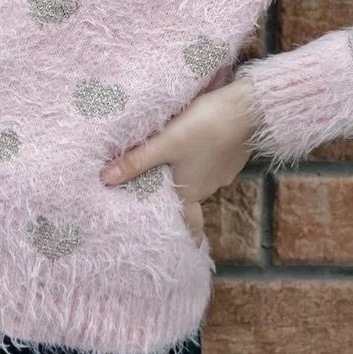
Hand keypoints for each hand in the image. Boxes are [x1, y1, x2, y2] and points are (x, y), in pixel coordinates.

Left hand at [99, 79, 257, 247]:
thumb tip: (105, 180)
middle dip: (175, 194)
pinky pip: (213, 162)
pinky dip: (202, 157)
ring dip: (188, 173)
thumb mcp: (166, 143)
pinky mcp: (232, 155)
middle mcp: (208, 188)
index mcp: (191, 192)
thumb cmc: (204, 128)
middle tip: (159, 190)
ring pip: (200, 178)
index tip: (181, 242)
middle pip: (188, 197)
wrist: (247, 110)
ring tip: (173, 162)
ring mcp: (223, 172)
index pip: (188, 223)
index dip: (184, 232)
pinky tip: (196, 143)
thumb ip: (137, 161)